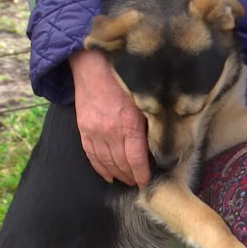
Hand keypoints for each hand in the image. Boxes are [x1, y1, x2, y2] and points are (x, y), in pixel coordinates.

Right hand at [69, 49, 149, 187]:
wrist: (92, 65)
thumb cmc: (123, 79)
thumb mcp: (143, 98)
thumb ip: (151, 119)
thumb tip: (162, 139)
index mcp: (128, 124)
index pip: (136, 159)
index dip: (142, 174)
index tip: (147, 181)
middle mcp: (110, 132)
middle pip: (121, 164)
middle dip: (131, 176)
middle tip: (139, 182)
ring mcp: (94, 132)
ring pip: (107, 163)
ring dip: (118, 175)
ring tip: (126, 181)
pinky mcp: (83, 130)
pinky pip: (91, 156)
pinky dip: (100, 169)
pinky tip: (108, 176)